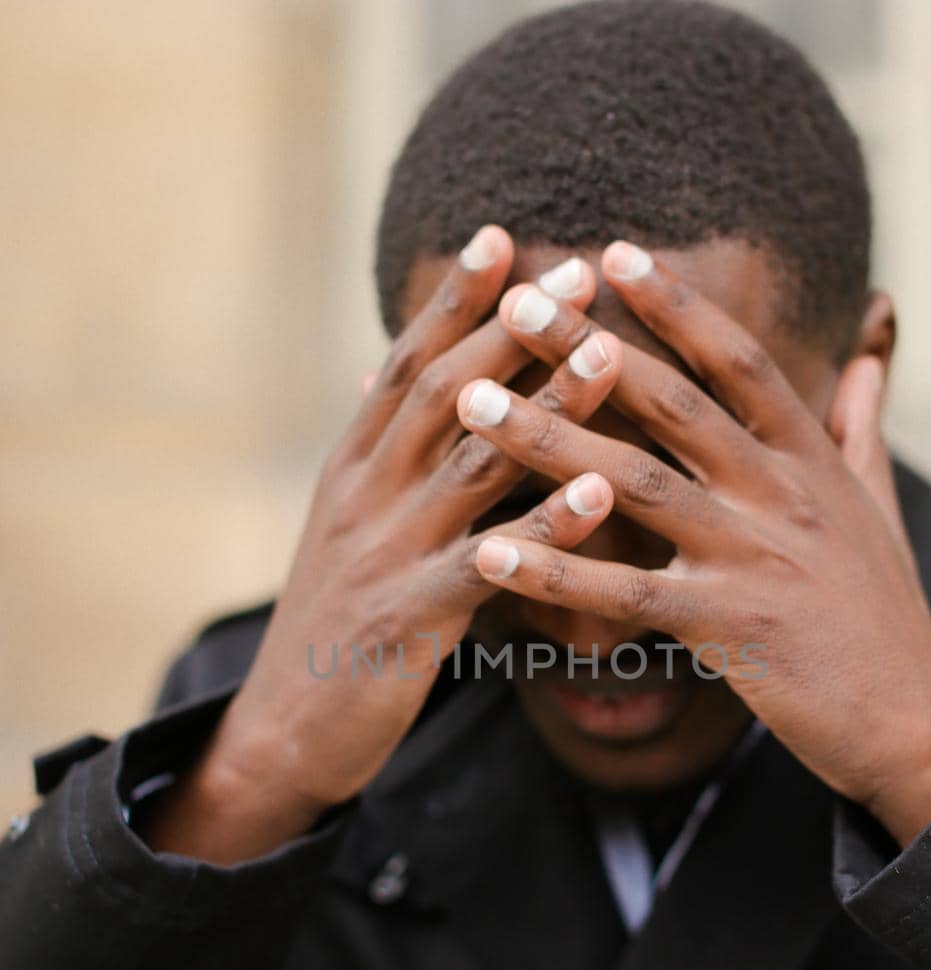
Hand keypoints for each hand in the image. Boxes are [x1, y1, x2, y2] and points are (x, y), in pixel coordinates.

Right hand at [144, 236, 621, 860]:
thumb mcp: (345, 524)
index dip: (456, 301)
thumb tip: (385, 372)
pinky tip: (603, 495)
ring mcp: (385, 551)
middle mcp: (365, 493)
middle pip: (443, 392)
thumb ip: (377, 452)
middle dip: (512, 328)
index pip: (408, 364)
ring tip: (607, 356)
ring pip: (472, 462)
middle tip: (578, 274)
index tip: (504, 237)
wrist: (283, 732)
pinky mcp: (409, 616)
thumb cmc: (335, 626)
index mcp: (353, 468)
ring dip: (544, 406)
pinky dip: (548, 525)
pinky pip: (489, 561)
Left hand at [456, 245, 930, 845]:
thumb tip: (874, 346)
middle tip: (518, 301)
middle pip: (671, 403)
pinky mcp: (724, 625)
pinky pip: (623, 590)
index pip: (737, 362)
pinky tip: (489, 550)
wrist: (909, 717)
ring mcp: (750, 556)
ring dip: (546, 438)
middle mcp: (778, 493)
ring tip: (471, 402)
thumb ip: (862, 421)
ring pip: (634, 483)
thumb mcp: (880, 503)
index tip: (615, 253)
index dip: (677, 305)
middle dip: (588, 348)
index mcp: (809, 458)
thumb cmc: (884, 611)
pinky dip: (555, 569)